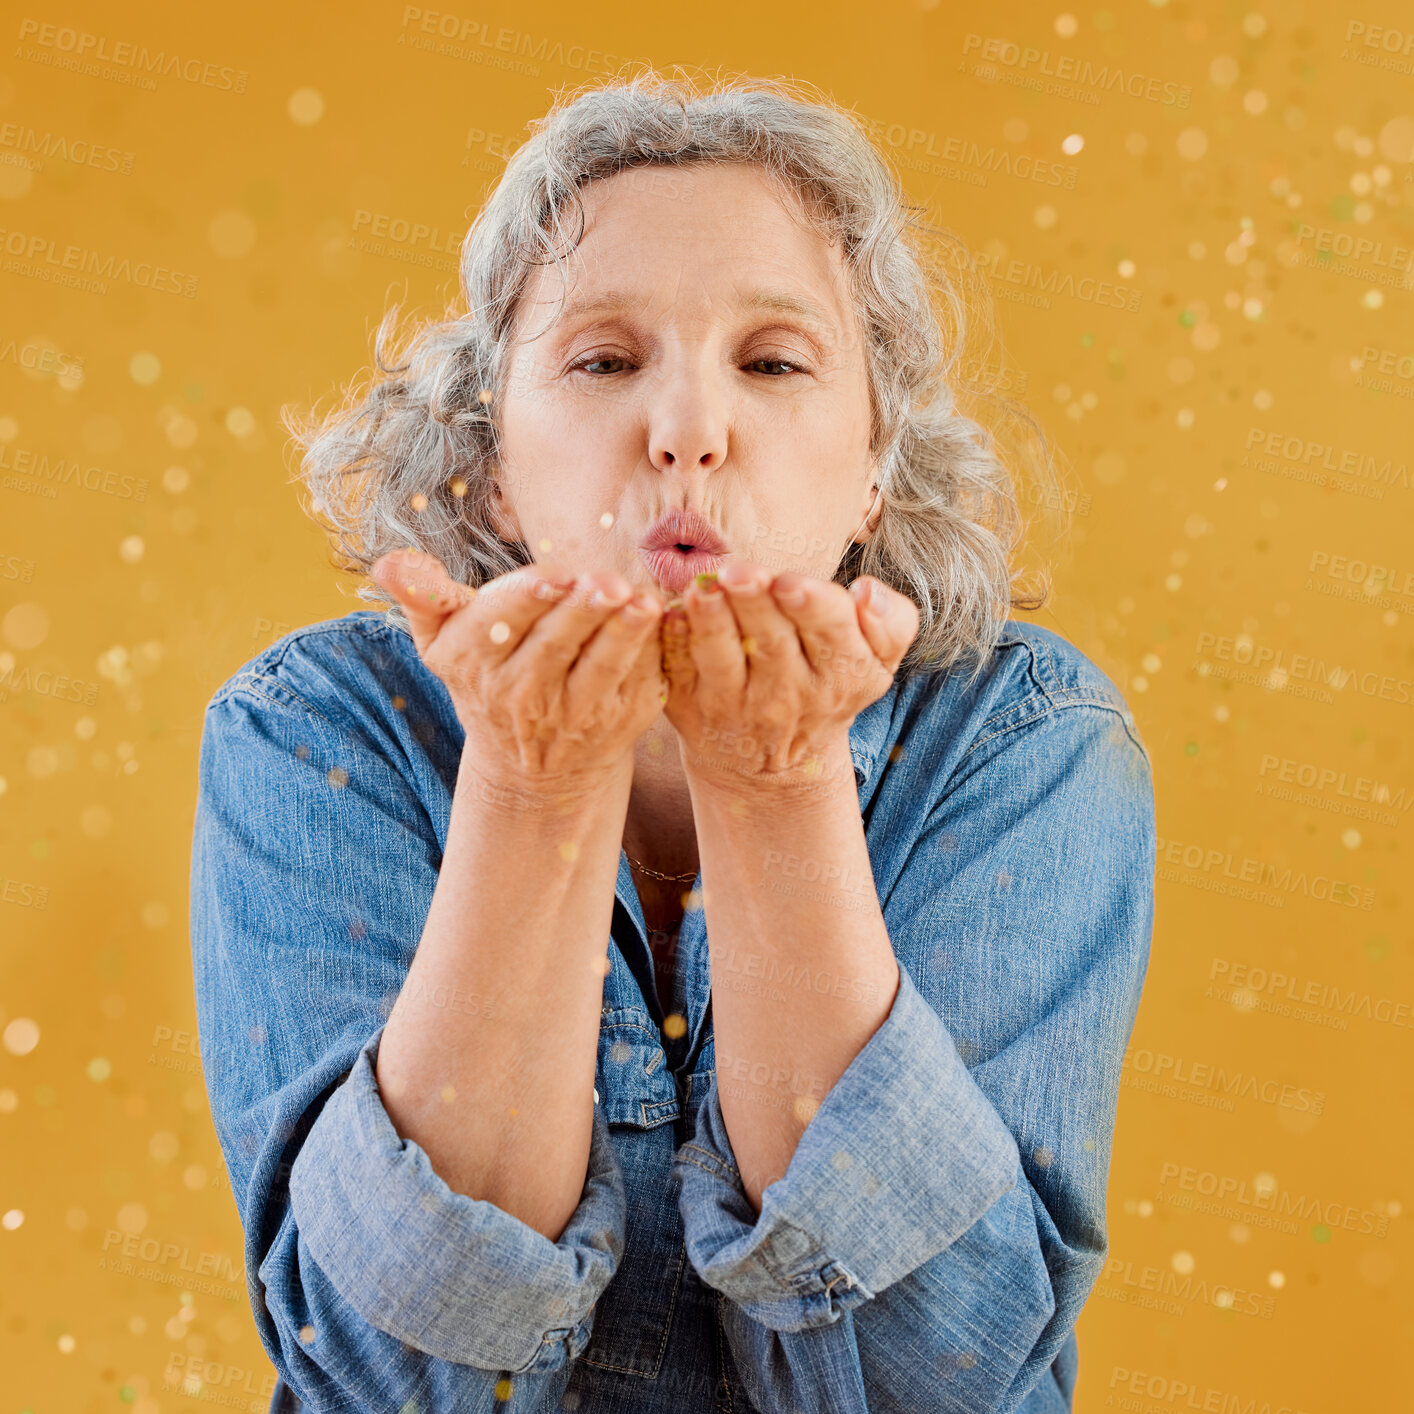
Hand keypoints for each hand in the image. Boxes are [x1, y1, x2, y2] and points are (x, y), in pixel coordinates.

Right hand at [371, 549, 667, 795]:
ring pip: (598, 669)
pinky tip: (660, 623)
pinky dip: (650, 653)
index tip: (554, 577)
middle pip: (554, 644)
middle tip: (608, 582)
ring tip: (642, 603)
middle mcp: (519, 697)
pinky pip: (634, 684)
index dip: (528, 600)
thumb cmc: (486, 676)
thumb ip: (424, 596)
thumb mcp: (444, 641)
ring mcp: (570, 716)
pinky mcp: (615, 726)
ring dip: (623, 635)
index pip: (498, 624)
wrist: (529, 766)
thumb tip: (389, 562)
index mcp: (473, 664)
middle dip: (582, 610)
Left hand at [660, 561, 919, 795]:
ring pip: (723, 658)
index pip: (831, 633)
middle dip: (755, 602)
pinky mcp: (692, 710)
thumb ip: (892, 623)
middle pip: (772, 640)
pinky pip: (681, 673)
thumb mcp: (877, 661)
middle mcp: (791, 695)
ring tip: (702, 591)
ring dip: (711, 622)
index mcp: (843, 673)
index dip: (810, 606)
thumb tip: (869, 590)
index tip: (790, 581)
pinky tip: (668, 616)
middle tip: (738, 571)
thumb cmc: (828, 681)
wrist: (775, 759)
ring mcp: (738, 706)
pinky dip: (674, 644)